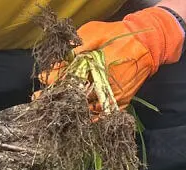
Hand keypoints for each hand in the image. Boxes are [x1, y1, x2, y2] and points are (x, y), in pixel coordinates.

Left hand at [39, 7, 185, 109]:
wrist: (147, 43)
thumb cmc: (118, 35)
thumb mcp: (95, 33)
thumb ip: (77, 46)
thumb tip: (60, 59)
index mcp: (94, 68)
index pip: (68, 78)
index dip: (53, 80)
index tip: (41, 81)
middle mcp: (102, 86)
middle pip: (75, 96)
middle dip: (56, 98)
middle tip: (38, 101)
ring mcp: (112, 97)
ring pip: (88, 109)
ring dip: (71, 111)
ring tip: (54, 112)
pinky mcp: (121, 102)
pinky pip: (104, 116)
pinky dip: (92, 120)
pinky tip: (80, 121)